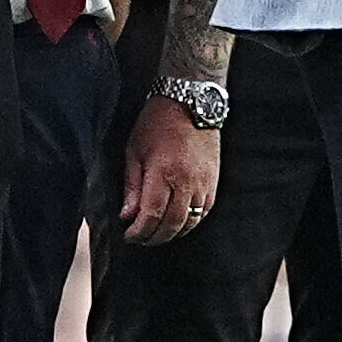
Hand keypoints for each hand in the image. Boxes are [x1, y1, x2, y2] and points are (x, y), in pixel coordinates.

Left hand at [118, 95, 220, 243]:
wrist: (191, 102)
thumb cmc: (157, 123)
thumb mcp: (134, 151)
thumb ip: (132, 187)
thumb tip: (128, 216)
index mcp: (163, 173)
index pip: (151, 216)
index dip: (139, 232)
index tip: (130, 235)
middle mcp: (187, 181)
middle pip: (172, 225)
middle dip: (154, 237)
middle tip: (141, 238)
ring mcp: (204, 182)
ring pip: (190, 222)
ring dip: (172, 233)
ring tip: (157, 233)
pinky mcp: (214, 181)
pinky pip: (204, 212)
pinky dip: (189, 222)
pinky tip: (177, 221)